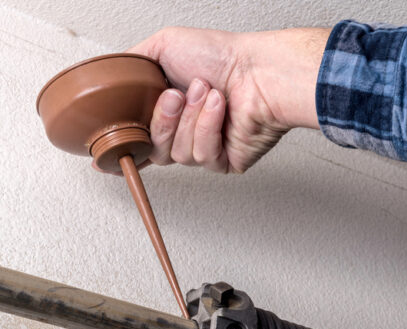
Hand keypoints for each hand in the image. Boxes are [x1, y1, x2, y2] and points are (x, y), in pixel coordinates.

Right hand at [100, 26, 328, 174]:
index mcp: (171, 111)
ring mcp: (208, 149)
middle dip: (163, 121)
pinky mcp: (227, 162)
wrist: (258, 69)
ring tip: (207, 91)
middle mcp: (188, 132)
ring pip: (177, 154)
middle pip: (154, 151)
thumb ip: (132, 66)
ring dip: (190, 119)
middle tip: (176, 94)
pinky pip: (203, 156)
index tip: (107, 150)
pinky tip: (220, 106)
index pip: (142, 139)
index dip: (127, 145)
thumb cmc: (222, 55)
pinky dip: (208, 127)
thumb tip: (111, 81)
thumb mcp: (162, 46)